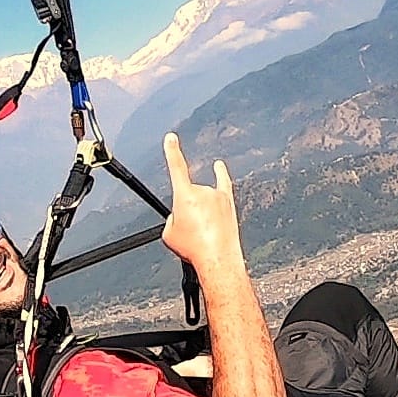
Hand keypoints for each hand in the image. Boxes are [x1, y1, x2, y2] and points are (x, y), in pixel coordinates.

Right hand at [159, 133, 243, 273]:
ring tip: (203, 233)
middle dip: (186, 211)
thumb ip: (172, 218)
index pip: (177, 166)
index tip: (171, 137)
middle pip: (188, 194)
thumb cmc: (194, 248)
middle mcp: (204, 190)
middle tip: (190, 231)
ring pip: (202, 199)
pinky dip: (221, 175)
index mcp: (185, 195)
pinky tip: (219, 167)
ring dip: (201, 212)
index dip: (172, 150)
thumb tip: (181, 215)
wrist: (218, 259)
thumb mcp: (169, 234)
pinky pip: (224, 184)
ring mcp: (218, 196)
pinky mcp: (229, 203)